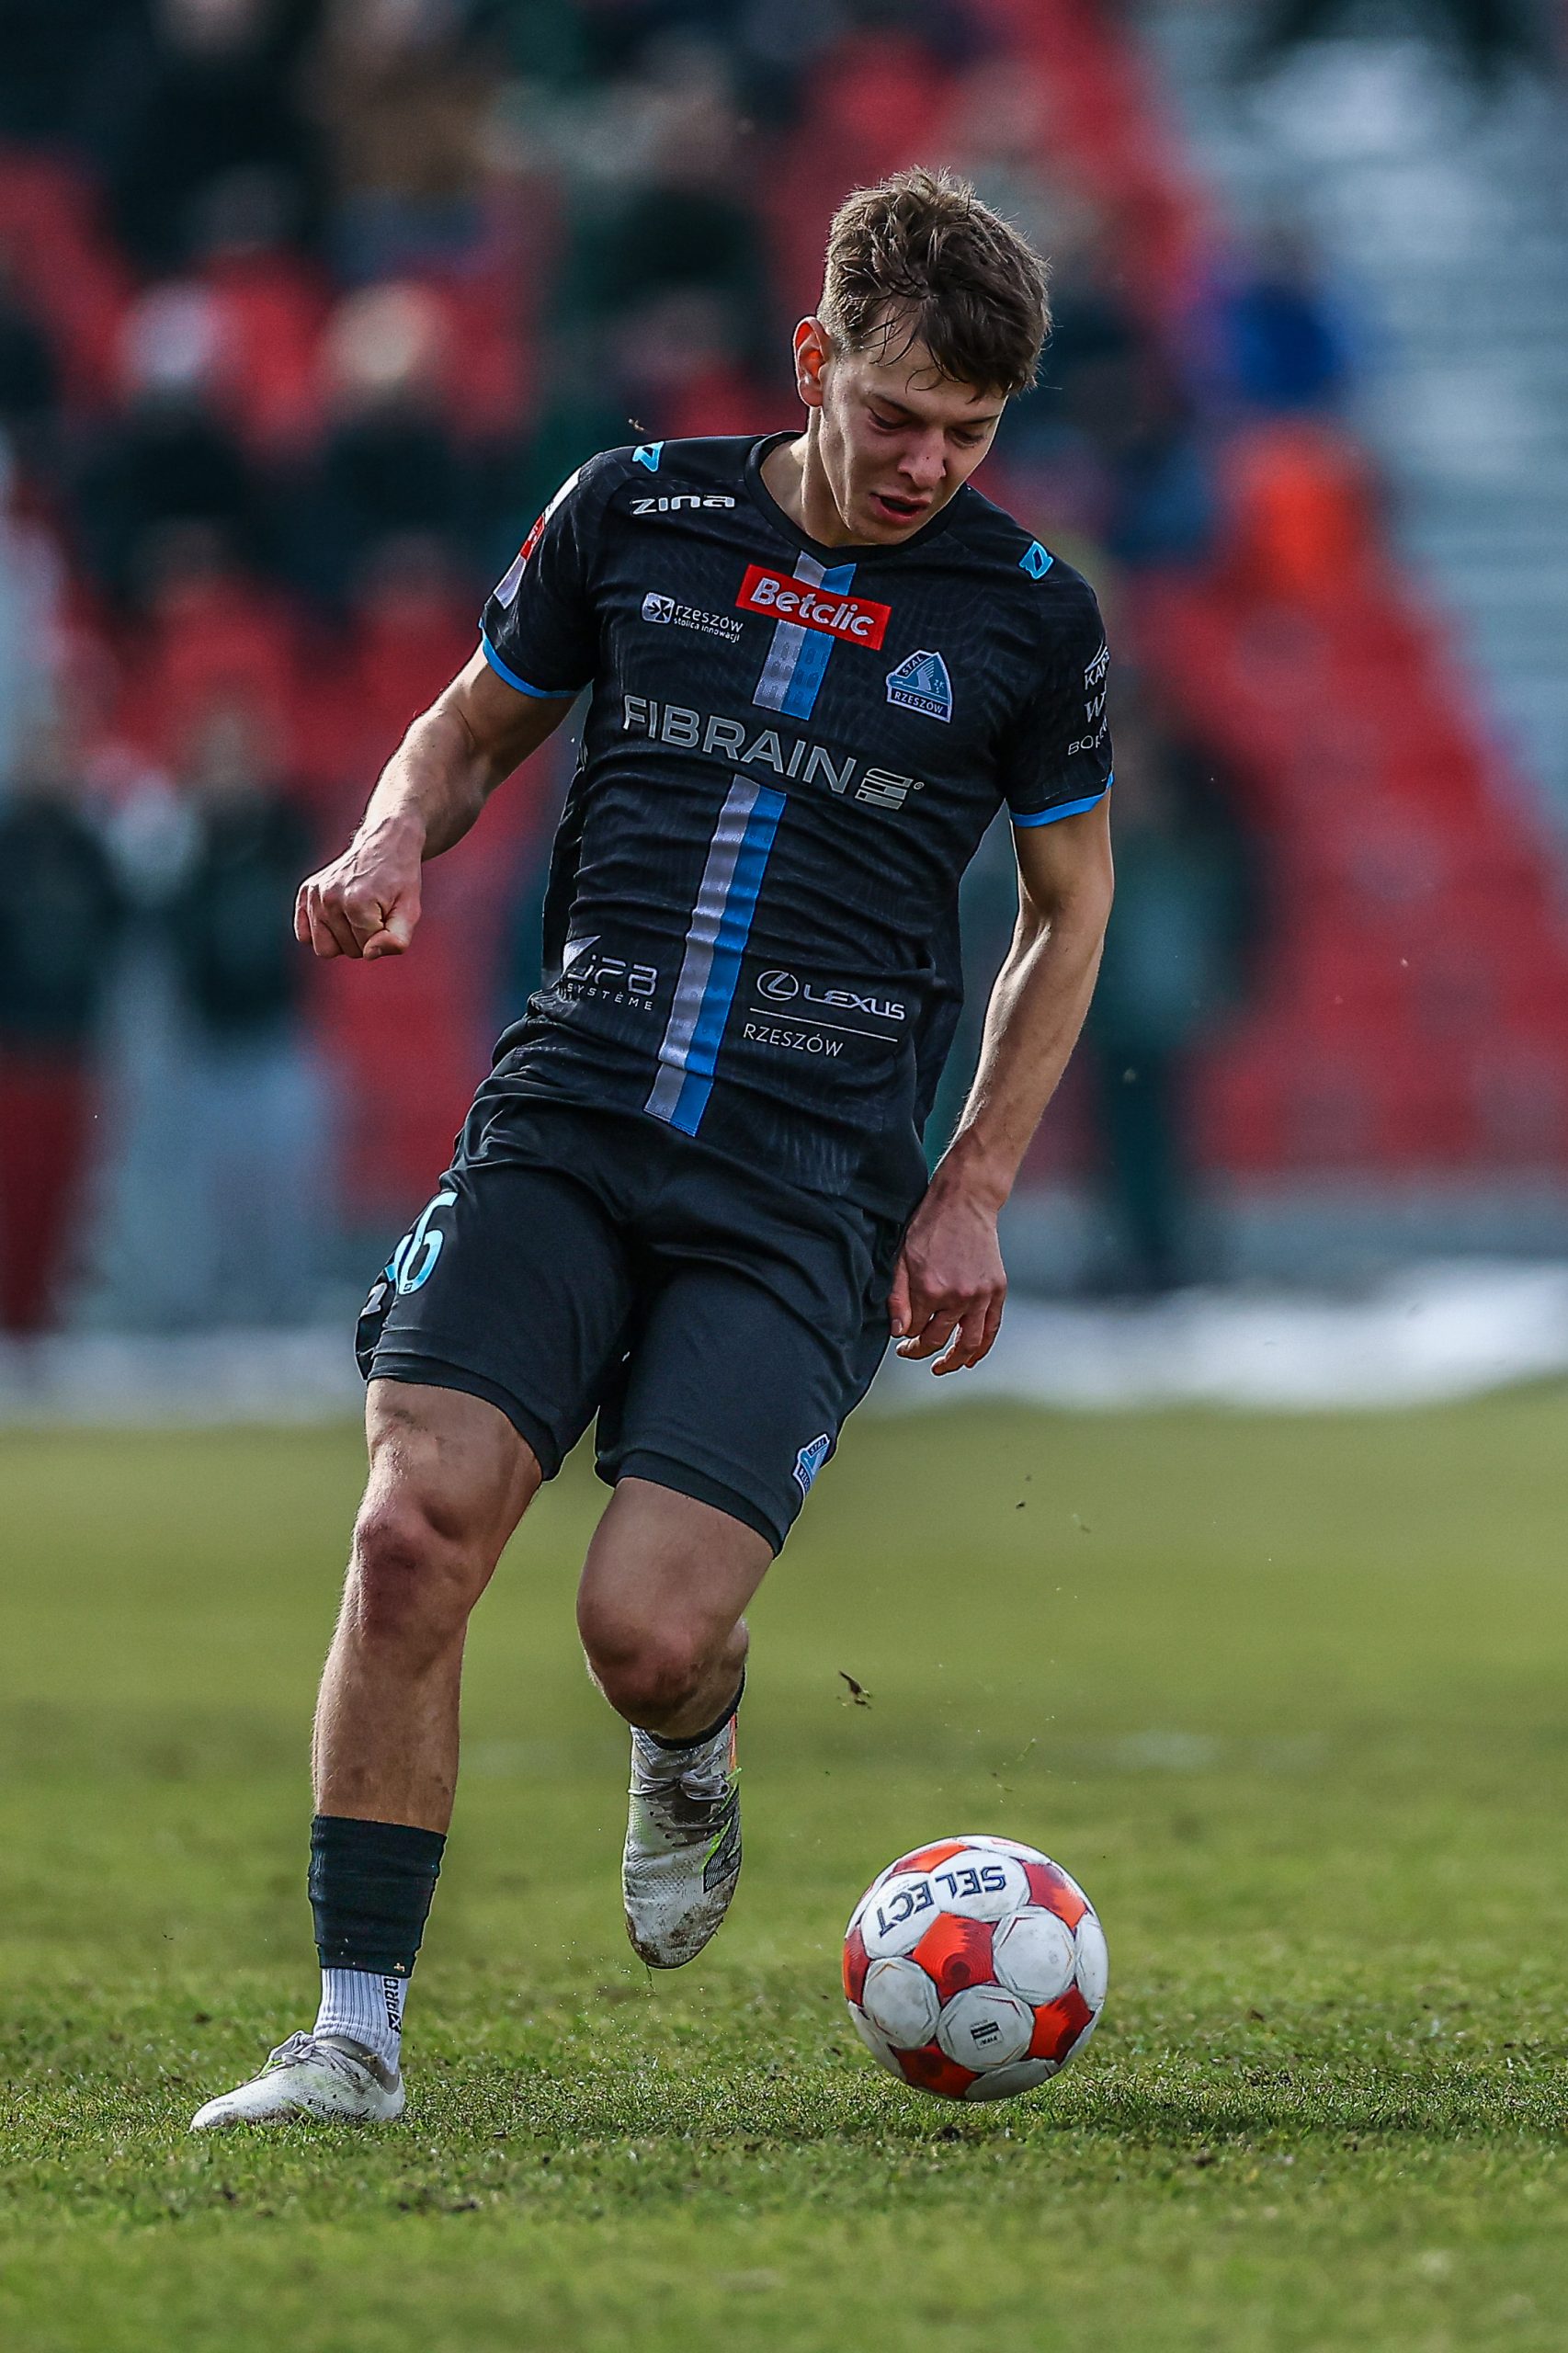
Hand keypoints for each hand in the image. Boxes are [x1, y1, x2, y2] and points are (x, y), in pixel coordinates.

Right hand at [295, 819, 422, 960]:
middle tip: (373, 912)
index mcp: (357, 903)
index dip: (381, 936)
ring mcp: (314, 895)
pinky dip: (321, 932)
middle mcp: (330, 898)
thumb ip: (396, 939)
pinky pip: (304, 935)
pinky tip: (337, 916)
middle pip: (345, 951)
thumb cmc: (399, 881)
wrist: (384, 845)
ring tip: (356, 914)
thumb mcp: (410, 911)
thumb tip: (369, 955)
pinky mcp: (305, 893)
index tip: (386, 913)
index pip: (366, 949)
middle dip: (362, 939)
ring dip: (342, 938)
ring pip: (324, 948)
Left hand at [887, 1177, 1006, 1375]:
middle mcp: (957, 1296)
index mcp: (930, 1289)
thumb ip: (898, 1298)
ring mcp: (981, 1295)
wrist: (965, 1202)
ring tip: (941, 1367)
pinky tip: (970, 1359)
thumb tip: (899, 1333)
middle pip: (938, 1339)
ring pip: (969, 1342)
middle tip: (912, 1351)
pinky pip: (991, 1329)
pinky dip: (981, 1348)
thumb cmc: (929, 1227)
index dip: (907, 1340)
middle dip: (922, 1350)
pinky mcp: (997, 1290)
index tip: (901, 1343)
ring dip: (954, 1361)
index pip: (915, 1330)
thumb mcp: (902, 1259)